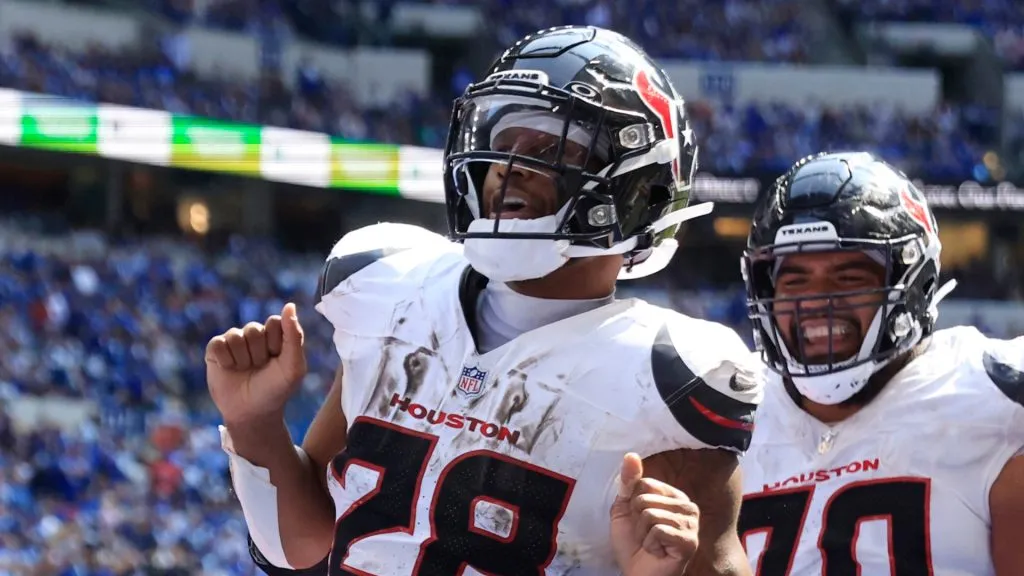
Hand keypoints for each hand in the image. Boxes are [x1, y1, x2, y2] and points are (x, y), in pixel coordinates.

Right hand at [206, 302, 307, 427]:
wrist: (251, 412)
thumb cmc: (276, 390)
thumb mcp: (292, 367)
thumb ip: (294, 336)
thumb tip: (289, 305)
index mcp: (276, 334)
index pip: (275, 322)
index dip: (275, 343)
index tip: (277, 360)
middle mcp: (255, 334)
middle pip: (254, 330)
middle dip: (258, 354)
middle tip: (260, 369)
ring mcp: (234, 340)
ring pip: (235, 337)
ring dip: (242, 360)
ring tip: (246, 370)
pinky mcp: (216, 349)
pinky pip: (218, 344)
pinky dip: (225, 361)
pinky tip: (229, 370)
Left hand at [610, 453, 699, 575]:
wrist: (637, 574)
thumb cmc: (634, 544)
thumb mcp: (624, 509)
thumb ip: (628, 482)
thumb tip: (631, 455)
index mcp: (674, 496)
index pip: (645, 483)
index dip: (633, 504)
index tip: (639, 520)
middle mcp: (688, 507)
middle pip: (646, 499)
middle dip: (637, 521)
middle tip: (645, 536)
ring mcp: (692, 525)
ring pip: (650, 514)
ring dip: (643, 534)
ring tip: (651, 544)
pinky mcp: (690, 541)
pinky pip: (658, 530)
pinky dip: (650, 544)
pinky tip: (658, 552)